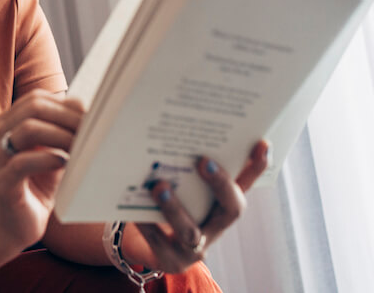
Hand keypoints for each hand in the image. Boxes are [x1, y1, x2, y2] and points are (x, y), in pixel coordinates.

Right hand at [0, 90, 83, 250]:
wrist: (16, 224)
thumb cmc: (37, 184)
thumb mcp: (54, 151)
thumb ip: (64, 130)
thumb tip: (89, 108)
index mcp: (7, 123)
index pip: (37, 99)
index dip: (67, 105)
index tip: (91, 118)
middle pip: (33, 107)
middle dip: (67, 117)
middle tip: (89, 131)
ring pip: (28, 130)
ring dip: (61, 136)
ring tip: (79, 147)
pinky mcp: (2, 181)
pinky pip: (23, 162)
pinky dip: (48, 159)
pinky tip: (64, 163)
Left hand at [121, 140, 269, 273]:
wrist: (152, 246)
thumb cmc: (173, 206)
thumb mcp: (185, 187)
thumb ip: (188, 168)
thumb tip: (181, 134)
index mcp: (223, 206)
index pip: (246, 184)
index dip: (257, 167)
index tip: (261, 143)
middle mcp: (216, 227)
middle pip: (232, 209)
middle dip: (221, 185)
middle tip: (203, 161)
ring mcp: (196, 248)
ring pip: (191, 232)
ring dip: (175, 209)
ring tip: (159, 187)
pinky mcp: (171, 260)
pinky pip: (158, 241)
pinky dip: (146, 223)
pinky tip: (132, 208)